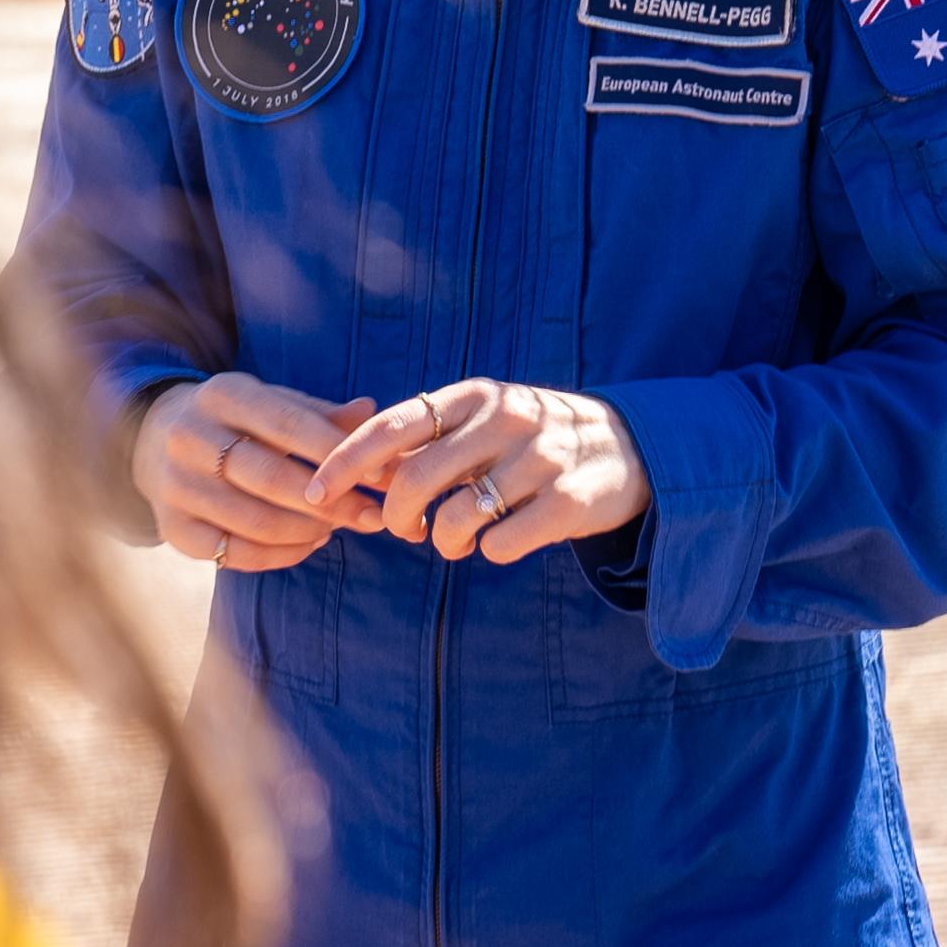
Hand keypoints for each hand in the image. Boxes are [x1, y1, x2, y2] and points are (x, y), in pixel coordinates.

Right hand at [133, 374, 377, 572]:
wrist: (153, 438)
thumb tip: (370, 413)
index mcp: (221, 394)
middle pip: (271, 478)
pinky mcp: (171, 528)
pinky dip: (281, 555)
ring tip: (340, 526)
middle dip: (331, 502)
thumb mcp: (270, 402)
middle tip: (372, 516)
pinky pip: (234, 554)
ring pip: (255, 522)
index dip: (336, 452)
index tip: (380, 474)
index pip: (288, 424)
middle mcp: (190, 437)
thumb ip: (319, 413)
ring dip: (309, 531)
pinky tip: (309, 542)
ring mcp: (175, 486)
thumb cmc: (234, 420)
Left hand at [304, 379, 651, 565]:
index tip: (316, 491)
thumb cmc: (532, 436)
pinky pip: (501, 544)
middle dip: (396, 515)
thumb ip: (426, 434)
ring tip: (454, 540)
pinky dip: (488, 552)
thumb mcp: (483, 416)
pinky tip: (497, 542)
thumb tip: (347, 459)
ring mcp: (541, 459)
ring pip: (456, 519)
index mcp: (476, 395)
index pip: (393, 426)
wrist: (630, 445)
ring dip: (444, 541)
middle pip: (415, 478)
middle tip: (405, 530)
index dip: (347, 461)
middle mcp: (506, 419)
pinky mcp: (569, 502)